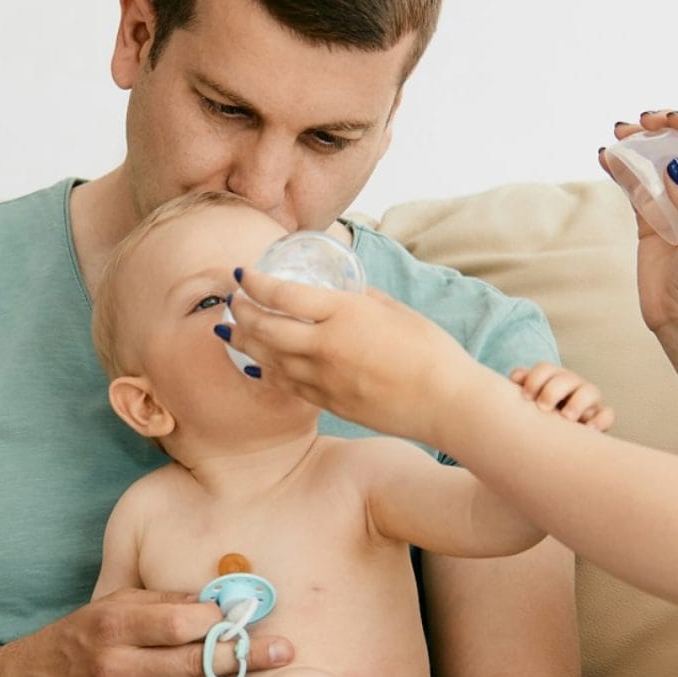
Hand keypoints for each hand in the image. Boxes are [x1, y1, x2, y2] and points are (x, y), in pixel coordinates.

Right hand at [0, 589, 295, 676]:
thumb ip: (163, 602)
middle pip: (194, 664)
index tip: (250, 616)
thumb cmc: (82, 639)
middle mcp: (115, 668)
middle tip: (286, 650)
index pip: (179, 623)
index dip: (219, 620)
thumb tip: (220, 600)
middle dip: (245, 656)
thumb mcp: (112, 607)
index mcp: (113, 626)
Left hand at [220, 272, 491, 447]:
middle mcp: (325, 346)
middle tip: (232, 301)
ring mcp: (324, 378)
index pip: (282, 294)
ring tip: (232, 331)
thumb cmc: (430, 350)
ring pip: (269, 359)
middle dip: (241, 311)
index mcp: (343, 313)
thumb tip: (339, 292)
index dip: (254, 283)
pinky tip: (259, 364)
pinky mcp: (329, 403)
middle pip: (265, 327)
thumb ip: (360, 298)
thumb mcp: (393, 310)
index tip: (242, 274)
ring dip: (246, 343)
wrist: (446, 402)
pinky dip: (268, 371)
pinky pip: (287, 385)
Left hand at [509, 363, 613, 430]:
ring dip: (578, 402)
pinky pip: (607, 414)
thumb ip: (518, 389)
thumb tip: (516, 377)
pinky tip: (588, 430)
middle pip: (566, 378)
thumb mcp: (525, 402)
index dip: (535, 379)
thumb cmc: (534, 417)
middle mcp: (571, 385)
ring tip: (566, 417)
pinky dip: (600, 420)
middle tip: (543, 407)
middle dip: (553, 390)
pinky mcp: (599, 417)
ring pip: (591, 391)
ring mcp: (588, 400)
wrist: (552, 440)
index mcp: (550, 378)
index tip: (525, 397)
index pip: (545, 369)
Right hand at [604, 110, 677, 338]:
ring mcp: (676, 205)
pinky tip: (608, 158)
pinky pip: (636, 185)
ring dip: (639, 145)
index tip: (668, 119)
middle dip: (663, 128)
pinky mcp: (651, 219)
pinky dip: (622, 169)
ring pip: (657, 162)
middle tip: (639, 123)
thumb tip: (674, 166)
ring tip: (618, 135)